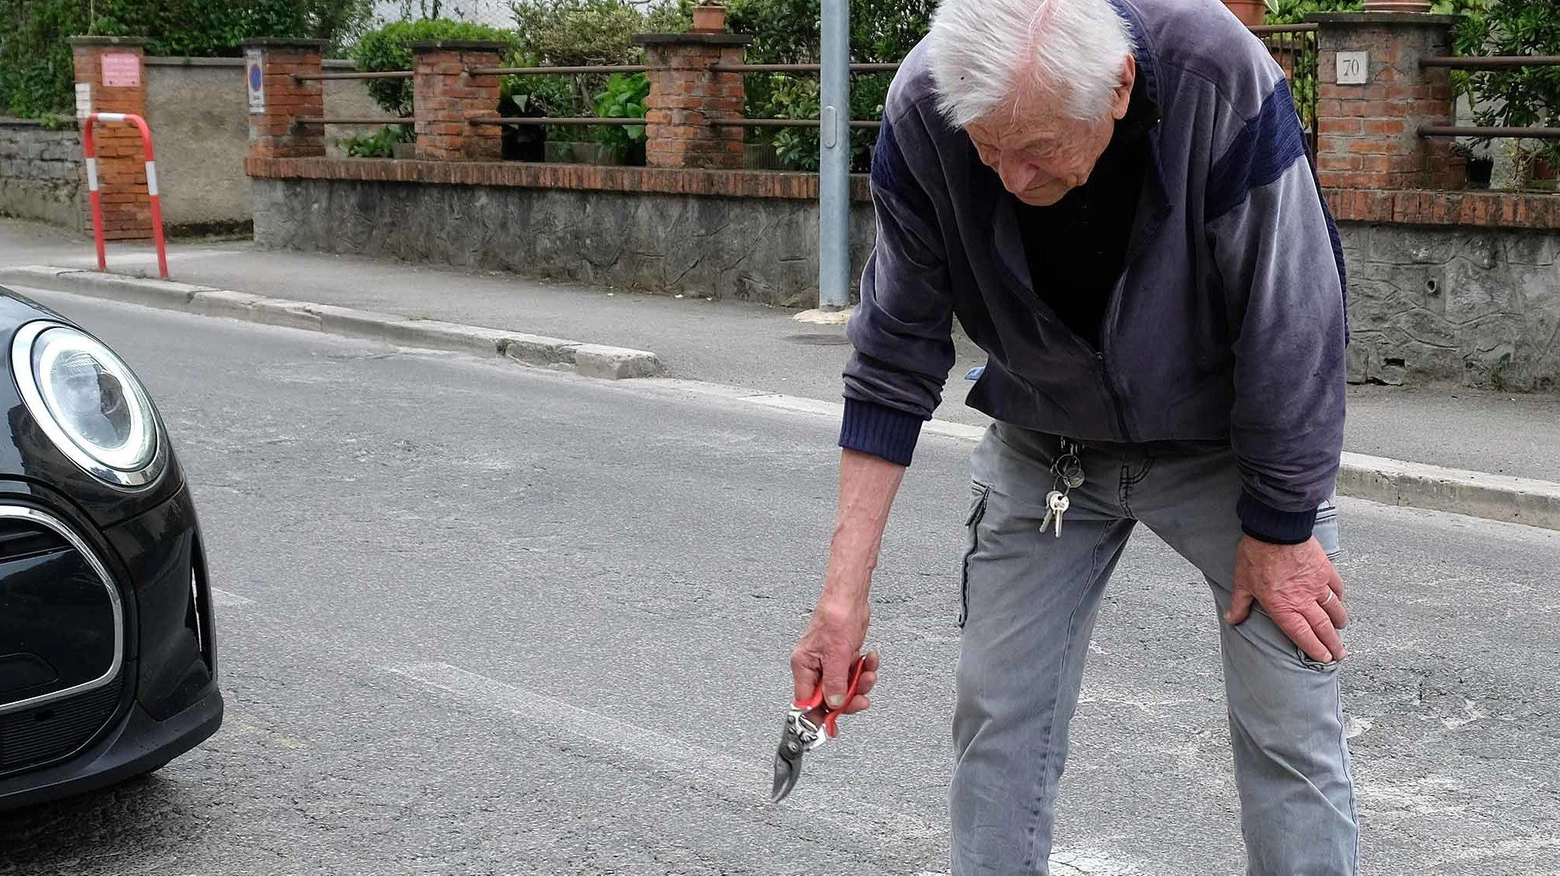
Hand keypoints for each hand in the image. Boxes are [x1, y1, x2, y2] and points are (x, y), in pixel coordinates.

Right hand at [790, 596, 877, 713]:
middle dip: (848, 698)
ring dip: (860, 683)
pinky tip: (870, 659)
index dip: (819, 716)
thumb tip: (833, 704)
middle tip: (861, 699)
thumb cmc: (836, 616)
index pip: (806, 701)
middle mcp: (814, 666)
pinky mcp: (843, 657)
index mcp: (803, 666)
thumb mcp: (837, 655)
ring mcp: (830, 662)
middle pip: (829, 697)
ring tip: (868, 673)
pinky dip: (865, 669)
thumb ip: (834, 683)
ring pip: (845, 686)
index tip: (832, 726)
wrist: (850, 597)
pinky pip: (854, 673)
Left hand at [1226, 536, 1347, 662]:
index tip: (1324, 658)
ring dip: (1339, 621)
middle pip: (1323, 627)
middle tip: (1340, 654)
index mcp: (1283, 608)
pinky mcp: (1325, 570)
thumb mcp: (1242, 582)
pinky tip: (1340, 600)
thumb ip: (1240, 604)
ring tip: (1340, 629)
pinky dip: (1339, 597)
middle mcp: (1304, 601)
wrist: (1276, 530)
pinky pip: (1337, 588)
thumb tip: (1232, 619)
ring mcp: (1317, 586)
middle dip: (1332, 644)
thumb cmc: (1256, 556)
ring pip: (1334, 609)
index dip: (1315, 649)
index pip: (1303, 635)